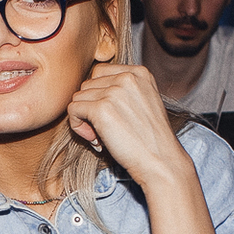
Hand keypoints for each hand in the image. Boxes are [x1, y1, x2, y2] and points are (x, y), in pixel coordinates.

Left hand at [65, 63, 191, 189]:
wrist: (161, 161)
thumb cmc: (149, 139)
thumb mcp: (142, 103)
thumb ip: (121, 91)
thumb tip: (87, 93)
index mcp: (139, 72)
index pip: (99, 72)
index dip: (98, 94)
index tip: (109, 114)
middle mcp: (127, 77)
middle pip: (87, 85)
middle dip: (90, 107)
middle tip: (103, 130)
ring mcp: (114, 92)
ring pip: (78, 97)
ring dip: (83, 118)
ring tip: (100, 136)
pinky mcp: (101, 109)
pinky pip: (73, 109)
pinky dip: (77, 126)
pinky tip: (94, 139)